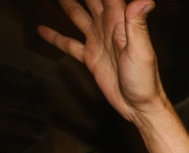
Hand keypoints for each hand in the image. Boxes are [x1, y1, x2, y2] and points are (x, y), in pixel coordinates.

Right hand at [37, 0, 167, 122]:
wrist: (140, 106)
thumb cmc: (146, 81)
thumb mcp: (142, 50)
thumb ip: (138, 24)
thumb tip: (145, 0)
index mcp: (121, 23)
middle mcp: (109, 28)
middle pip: (91, 1)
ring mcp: (99, 42)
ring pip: (78, 16)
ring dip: (67, 4)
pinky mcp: (92, 58)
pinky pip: (70, 44)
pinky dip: (56, 37)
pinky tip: (43, 30)